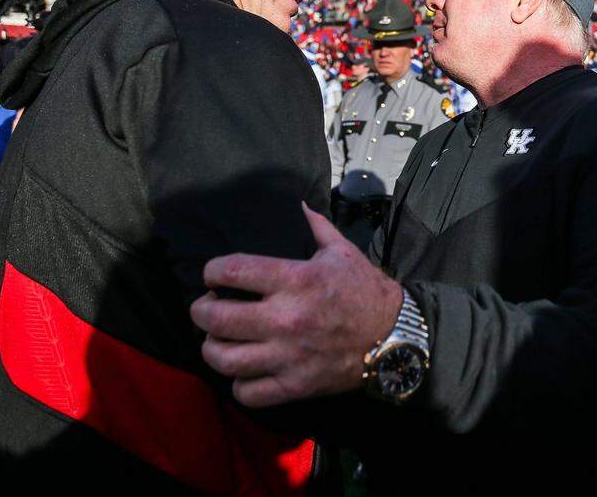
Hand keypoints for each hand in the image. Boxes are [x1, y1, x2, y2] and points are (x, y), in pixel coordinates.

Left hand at [190, 203, 403, 407]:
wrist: (395, 338)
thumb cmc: (366, 291)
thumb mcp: (343, 251)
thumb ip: (317, 227)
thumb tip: (298, 204)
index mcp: (297, 279)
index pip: (233, 270)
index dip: (212, 271)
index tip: (213, 275)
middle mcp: (287, 318)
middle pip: (217, 318)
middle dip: (200, 311)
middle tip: (205, 308)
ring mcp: (289, 356)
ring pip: (224, 359)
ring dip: (211, 349)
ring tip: (216, 341)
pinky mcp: (295, 385)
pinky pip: (248, 392)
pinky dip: (238, 384)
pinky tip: (243, 370)